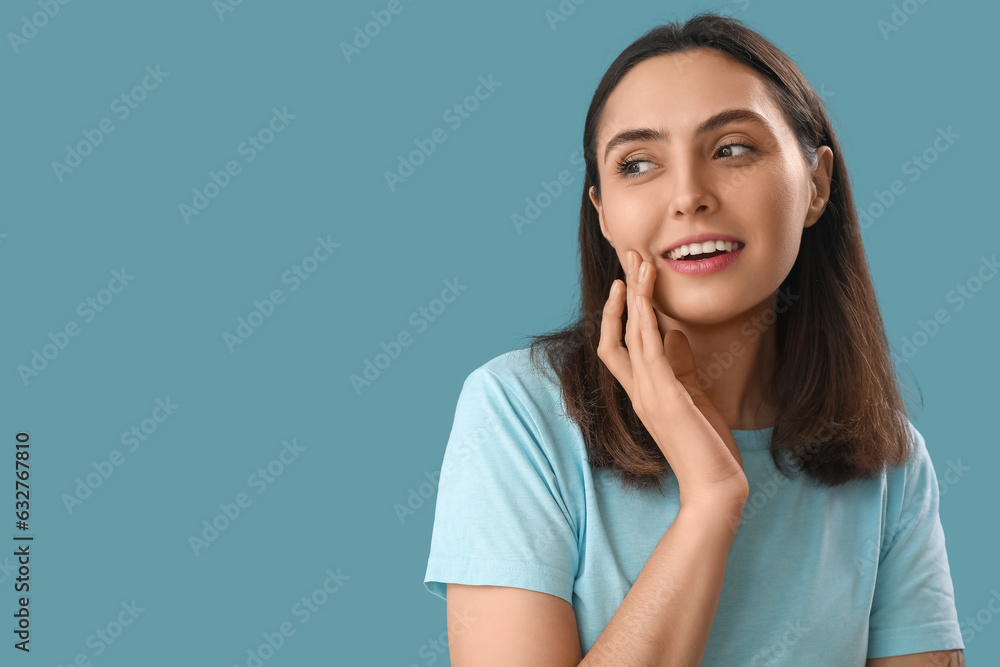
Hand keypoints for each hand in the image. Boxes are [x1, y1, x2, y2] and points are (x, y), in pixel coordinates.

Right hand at [597, 250, 748, 508]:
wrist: (715, 486)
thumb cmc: (708, 448)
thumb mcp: (694, 398)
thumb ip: (681, 368)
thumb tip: (675, 335)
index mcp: (644, 392)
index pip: (617, 346)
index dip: (617, 313)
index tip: (627, 283)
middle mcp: (638, 390)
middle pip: (616, 332)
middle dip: (623, 294)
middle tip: (629, 257)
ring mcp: (648, 393)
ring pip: (631, 334)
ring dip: (635, 297)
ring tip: (639, 264)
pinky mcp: (665, 397)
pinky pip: (648, 350)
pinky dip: (645, 321)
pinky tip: (648, 297)